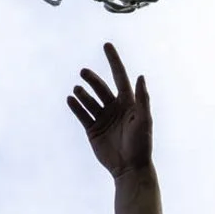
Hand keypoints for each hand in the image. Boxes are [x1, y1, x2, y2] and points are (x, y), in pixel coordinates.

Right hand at [67, 43, 152, 179]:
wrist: (129, 168)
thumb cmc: (141, 144)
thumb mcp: (144, 120)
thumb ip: (142, 99)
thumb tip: (140, 76)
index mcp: (129, 102)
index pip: (120, 76)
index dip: (114, 60)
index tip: (106, 45)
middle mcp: (114, 108)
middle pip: (101, 87)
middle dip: (92, 79)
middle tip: (83, 72)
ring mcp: (102, 118)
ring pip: (89, 100)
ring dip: (83, 93)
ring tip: (77, 89)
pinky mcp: (92, 130)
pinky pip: (82, 114)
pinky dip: (75, 106)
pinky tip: (70, 99)